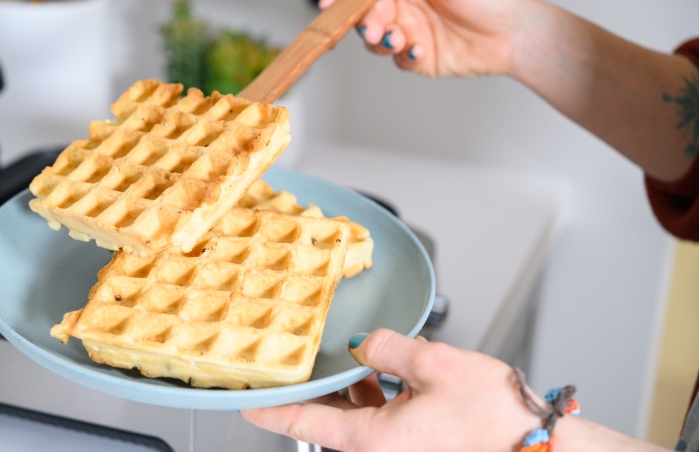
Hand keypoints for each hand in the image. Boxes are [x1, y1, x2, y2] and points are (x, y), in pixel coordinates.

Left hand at [241, 328, 541, 451]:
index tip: (245, 399)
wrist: (538, 448)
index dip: (269, 406)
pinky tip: (379, 373)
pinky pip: (378, 421)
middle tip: (292, 364)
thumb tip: (364, 342)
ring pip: (354, 418)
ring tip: (340, 358)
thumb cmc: (496, 421)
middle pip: (326, 419)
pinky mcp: (416, 447)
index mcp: (372, 440)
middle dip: (309, 389)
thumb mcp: (435, 365)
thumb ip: (388, 347)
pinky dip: (372, 397)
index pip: (302, 421)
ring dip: (345, 389)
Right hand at [319, 0, 528, 76]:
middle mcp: (404, 4)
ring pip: (376, 39)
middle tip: (373, 28)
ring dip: (380, 41)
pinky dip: (402, 57)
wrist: (514, 34)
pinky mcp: (417, 57)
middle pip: (366, 12)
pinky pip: (397, 60)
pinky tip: (417, 51)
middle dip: (364, 21)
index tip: (330, 2)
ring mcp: (409, 31)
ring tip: (398, 40)